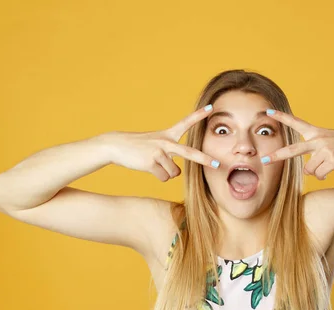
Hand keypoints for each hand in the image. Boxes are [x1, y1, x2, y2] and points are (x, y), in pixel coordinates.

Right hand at [100, 105, 219, 181]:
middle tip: (218, 165)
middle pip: (190, 153)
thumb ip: (170, 154)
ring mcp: (159, 152)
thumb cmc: (138, 147)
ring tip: (154, 164)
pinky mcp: (151, 162)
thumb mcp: (155, 144)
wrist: (115, 146)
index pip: (186, 123)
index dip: (198, 115)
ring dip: (166, 172)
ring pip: (174, 172)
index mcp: (167, 135)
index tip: (211, 108)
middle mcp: (166, 142)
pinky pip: (164, 177)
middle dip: (205, 160)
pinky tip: (148, 168)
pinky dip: (158, 176)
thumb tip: (176, 172)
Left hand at [261, 110, 333, 179]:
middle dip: (278, 156)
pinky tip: (330, 170)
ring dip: (316, 171)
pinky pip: (319, 174)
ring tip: (326, 166)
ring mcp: (325, 150)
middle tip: (264, 160)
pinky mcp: (333, 160)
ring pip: (309, 169)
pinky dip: (323, 176)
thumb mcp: (328, 139)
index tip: (268, 112)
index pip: (296, 122)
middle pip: (293, 150)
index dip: (281, 117)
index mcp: (316, 132)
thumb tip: (308, 171)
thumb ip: (314, 150)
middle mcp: (318, 139)